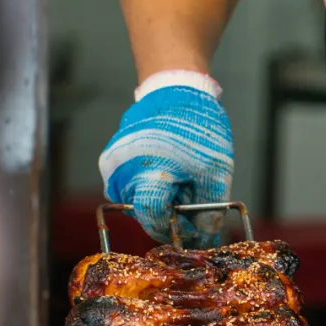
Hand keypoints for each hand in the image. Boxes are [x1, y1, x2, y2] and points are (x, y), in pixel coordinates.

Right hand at [98, 82, 232, 244]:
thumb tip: (205, 239)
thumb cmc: (197, 126)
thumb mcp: (215, 169)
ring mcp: (113, 162)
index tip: (188, 228)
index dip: (171, 228)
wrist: (175, 87)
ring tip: (177, 176)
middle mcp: (122, 169)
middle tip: (187, 194)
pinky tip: (163, 167)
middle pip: (141, 209)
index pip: (152, 217)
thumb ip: (209, 209)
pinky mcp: (110, 156)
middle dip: (165, 211)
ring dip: (154, 196)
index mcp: (148, 172)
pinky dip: (144, 182)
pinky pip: (125, 183)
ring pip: (132, 199)